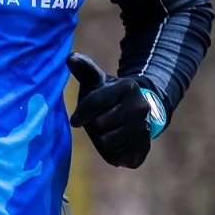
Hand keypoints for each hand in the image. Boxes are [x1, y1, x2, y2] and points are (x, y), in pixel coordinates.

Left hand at [67, 53, 160, 168]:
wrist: (136, 112)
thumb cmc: (109, 96)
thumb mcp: (98, 80)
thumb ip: (84, 69)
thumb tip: (69, 57)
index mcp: (127, 87)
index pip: (96, 102)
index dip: (82, 114)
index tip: (75, 122)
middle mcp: (140, 107)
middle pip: (100, 125)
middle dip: (94, 125)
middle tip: (100, 121)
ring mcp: (144, 127)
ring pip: (108, 142)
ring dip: (101, 140)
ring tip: (106, 132)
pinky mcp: (145, 146)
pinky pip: (118, 157)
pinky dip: (111, 153)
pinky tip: (115, 144)